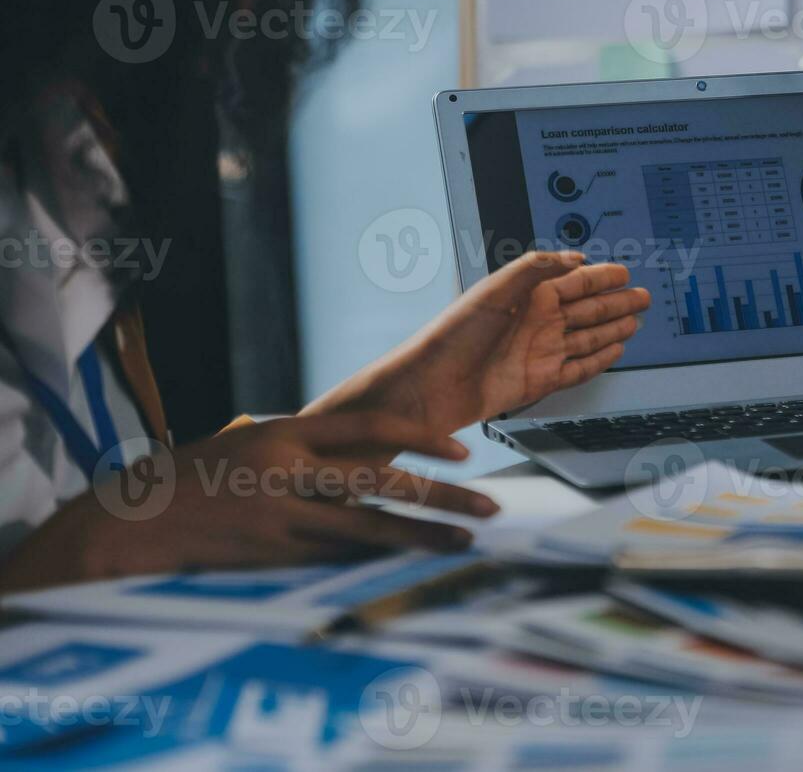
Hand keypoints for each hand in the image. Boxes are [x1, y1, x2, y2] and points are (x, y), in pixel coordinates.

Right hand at [0, 412, 497, 589]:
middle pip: (381, 479)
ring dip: (424, 535)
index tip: (462, 449)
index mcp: (283, 434)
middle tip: (490, 503)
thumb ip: (290, 445)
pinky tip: (412, 565)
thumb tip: (338, 444)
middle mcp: (287, 470)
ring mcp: (280, 516)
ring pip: (369, 525)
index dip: (420, 436)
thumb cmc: (182, 479)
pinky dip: (377, 560)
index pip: (369, 427)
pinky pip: (337, 557)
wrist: (124, 524)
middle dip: (442, 494)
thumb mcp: (238, 444)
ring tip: (467, 541)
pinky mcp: (270, 556)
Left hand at [308, 251, 650, 435]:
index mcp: (525, 296)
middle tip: (641, 296)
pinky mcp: (539, 382)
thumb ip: (534, 269)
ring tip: (635, 320)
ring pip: (588, 337)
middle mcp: (535, 323)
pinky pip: (578, 368)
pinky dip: (599, 360)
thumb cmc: (448, 339)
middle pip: (587, 309)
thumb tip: (572, 258)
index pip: (573, 282)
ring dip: (613, 328)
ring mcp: (538, 353)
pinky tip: (613, 352)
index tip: (623, 271)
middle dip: (616, 302)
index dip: (601, 277)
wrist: (427, 391)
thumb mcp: (492, 291)